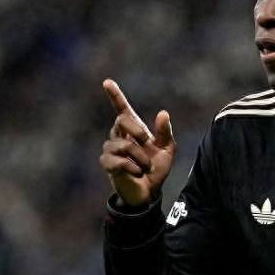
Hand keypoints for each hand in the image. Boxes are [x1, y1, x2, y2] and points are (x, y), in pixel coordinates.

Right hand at [98, 79, 175, 206]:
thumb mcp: (167, 149)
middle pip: (121, 120)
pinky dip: (133, 168)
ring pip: (123, 145)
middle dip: (137, 131)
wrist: (150, 191)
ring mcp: (111, 150)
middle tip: (147, 143)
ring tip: (145, 167)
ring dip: (140, 157)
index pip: (122, 109)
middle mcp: (119, 136)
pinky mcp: (108, 164)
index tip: (107, 82)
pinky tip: (137, 173)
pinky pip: (118, 161)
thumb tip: (163, 113)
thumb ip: (165, 132)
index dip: (115, 95)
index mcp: (133, 130)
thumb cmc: (157, 168)